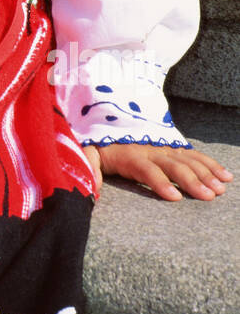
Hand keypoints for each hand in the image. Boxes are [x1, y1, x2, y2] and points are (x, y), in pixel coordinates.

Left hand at [83, 143, 231, 201]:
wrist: (108, 116)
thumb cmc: (99, 142)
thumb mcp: (88, 152)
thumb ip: (89, 167)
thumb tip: (92, 188)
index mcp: (131, 156)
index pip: (148, 171)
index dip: (160, 183)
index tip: (174, 197)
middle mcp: (152, 151)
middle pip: (174, 166)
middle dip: (192, 181)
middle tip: (208, 196)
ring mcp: (165, 148)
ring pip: (189, 160)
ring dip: (206, 173)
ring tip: (220, 189)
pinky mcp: (173, 147)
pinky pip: (195, 155)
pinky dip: (211, 164)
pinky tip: (226, 176)